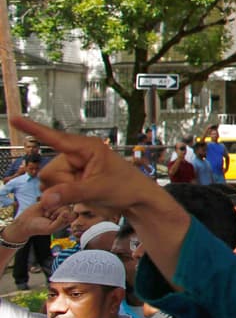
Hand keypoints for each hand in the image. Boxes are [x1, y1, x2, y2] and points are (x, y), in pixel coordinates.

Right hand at [5, 200, 74, 242]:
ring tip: (46, 214)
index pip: (74, 214)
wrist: (26, 222)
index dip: (65, 217)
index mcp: (68, 219)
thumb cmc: (40, 227)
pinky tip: (43, 208)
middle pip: (67, 207)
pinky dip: (47, 203)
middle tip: (49, 218)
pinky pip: (52, 197)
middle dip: (56, 213)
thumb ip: (61, 222)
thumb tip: (67, 211)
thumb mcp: (51, 228)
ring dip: (51, 209)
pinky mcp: (51, 198)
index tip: (55, 222)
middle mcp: (65, 211)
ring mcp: (58, 204)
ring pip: (60, 202)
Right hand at [12, 115, 158, 215]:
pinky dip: (64, 195)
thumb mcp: (98, 190)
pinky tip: (82, 194)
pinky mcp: (73, 177)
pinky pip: (56, 188)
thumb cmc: (126, 188)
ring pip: (51, 181)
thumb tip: (46, 198)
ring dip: (64, 191)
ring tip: (88, 190)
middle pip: (50, 170)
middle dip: (63, 184)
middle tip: (87, 187)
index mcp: (87, 147)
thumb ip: (71, 193)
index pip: (55, 138)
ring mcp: (75, 166)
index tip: (15, 119)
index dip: (34, 129)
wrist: (137, 198)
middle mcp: (78, 153)